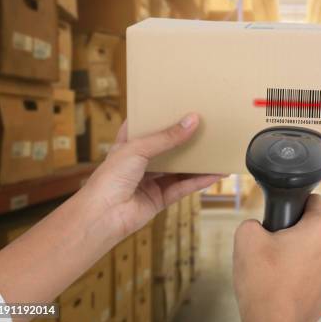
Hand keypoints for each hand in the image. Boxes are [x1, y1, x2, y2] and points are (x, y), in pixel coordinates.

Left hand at [79, 113, 223, 240]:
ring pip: (179, 168)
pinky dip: (200, 181)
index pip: (147, 126)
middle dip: (185, 139)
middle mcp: (140, 162)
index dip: (162, 117)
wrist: (102, 216)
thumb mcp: (138, 148)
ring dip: (197, 162)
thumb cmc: (109, 178)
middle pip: (168, 147)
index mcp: (128, 145)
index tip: (181, 105)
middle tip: (206, 127)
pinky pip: (184, 187)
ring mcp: (151, 181)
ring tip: (217, 151)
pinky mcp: (160, 198)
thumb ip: (167, 137)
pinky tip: (215, 174)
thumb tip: (192, 120)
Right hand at [233, 194, 320, 321]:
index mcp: (319, 229)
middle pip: (314, 230)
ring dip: (299, 257)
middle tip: (273, 245)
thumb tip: (257, 226)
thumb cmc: (263, 282)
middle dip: (295, 234)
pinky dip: (301, 278)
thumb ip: (253, 221)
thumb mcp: (246, 237)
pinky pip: (314, 276)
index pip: (315, 201)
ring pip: (314, 254)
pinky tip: (283, 285)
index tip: (285, 212)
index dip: (297, 202)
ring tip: (276, 269)